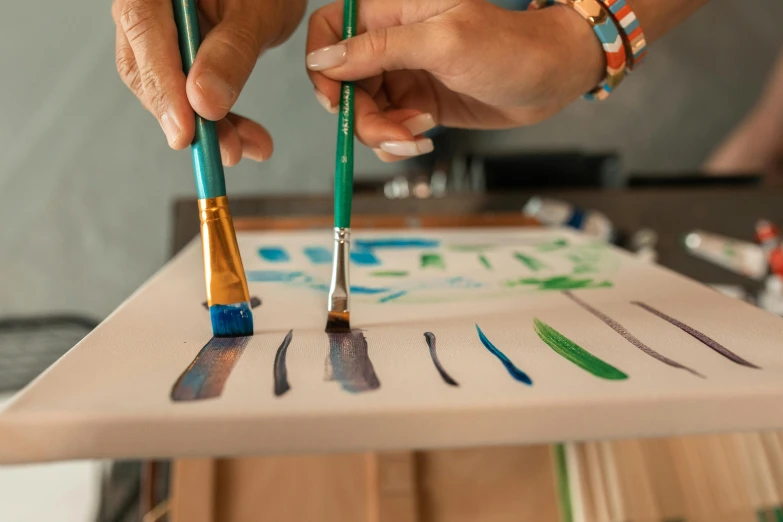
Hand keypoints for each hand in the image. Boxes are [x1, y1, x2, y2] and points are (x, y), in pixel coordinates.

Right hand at [113, 0, 305, 164]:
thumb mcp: (257, 11)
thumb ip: (231, 50)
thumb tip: (204, 102)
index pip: (143, 27)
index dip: (162, 85)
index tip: (184, 131)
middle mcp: (148, 5)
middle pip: (148, 67)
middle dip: (188, 117)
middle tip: (224, 149)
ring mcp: (160, 33)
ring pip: (169, 89)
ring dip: (209, 127)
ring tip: (245, 148)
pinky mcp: (178, 57)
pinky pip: (189, 94)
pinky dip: (219, 121)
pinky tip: (247, 140)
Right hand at [306, 0, 603, 161]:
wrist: (549, 80)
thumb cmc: (507, 49)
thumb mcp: (442, 43)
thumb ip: (380, 49)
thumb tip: (323, 60)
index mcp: (391, 12)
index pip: (329, 29)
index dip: (322, 65)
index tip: (334, 100)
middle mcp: (391, 43)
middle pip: (343, 82)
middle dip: (360, 115)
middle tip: (392, 133)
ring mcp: (402, 75)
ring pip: (363, 111)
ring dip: (381, 133)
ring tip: (415, 137)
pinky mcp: (416, 104)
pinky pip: (386, 127)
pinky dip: (396, 141)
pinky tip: (422, 137)